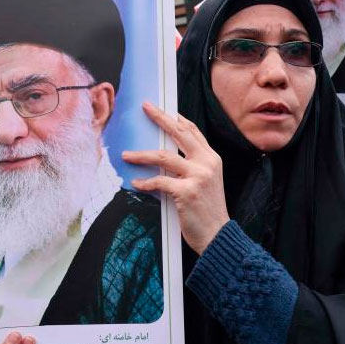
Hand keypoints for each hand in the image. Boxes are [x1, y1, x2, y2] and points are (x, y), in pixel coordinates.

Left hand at [122, 101, 229, 254]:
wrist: (217, 235)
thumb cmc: (208, 210)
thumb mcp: (206, 182)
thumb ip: (192, 166)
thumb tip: (166, 154)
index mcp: (212, 158)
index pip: (193, 131)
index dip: (177, 119)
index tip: (163, 110)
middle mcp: (206, 163)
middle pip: (179, 133)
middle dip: (160, 118)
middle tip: (146, 108)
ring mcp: (197, 176)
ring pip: (163, 156)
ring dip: (141, 155)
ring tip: (127, 155)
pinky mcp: (187, 191)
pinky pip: (159, 181)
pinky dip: (145, 182)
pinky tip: (137, 183)